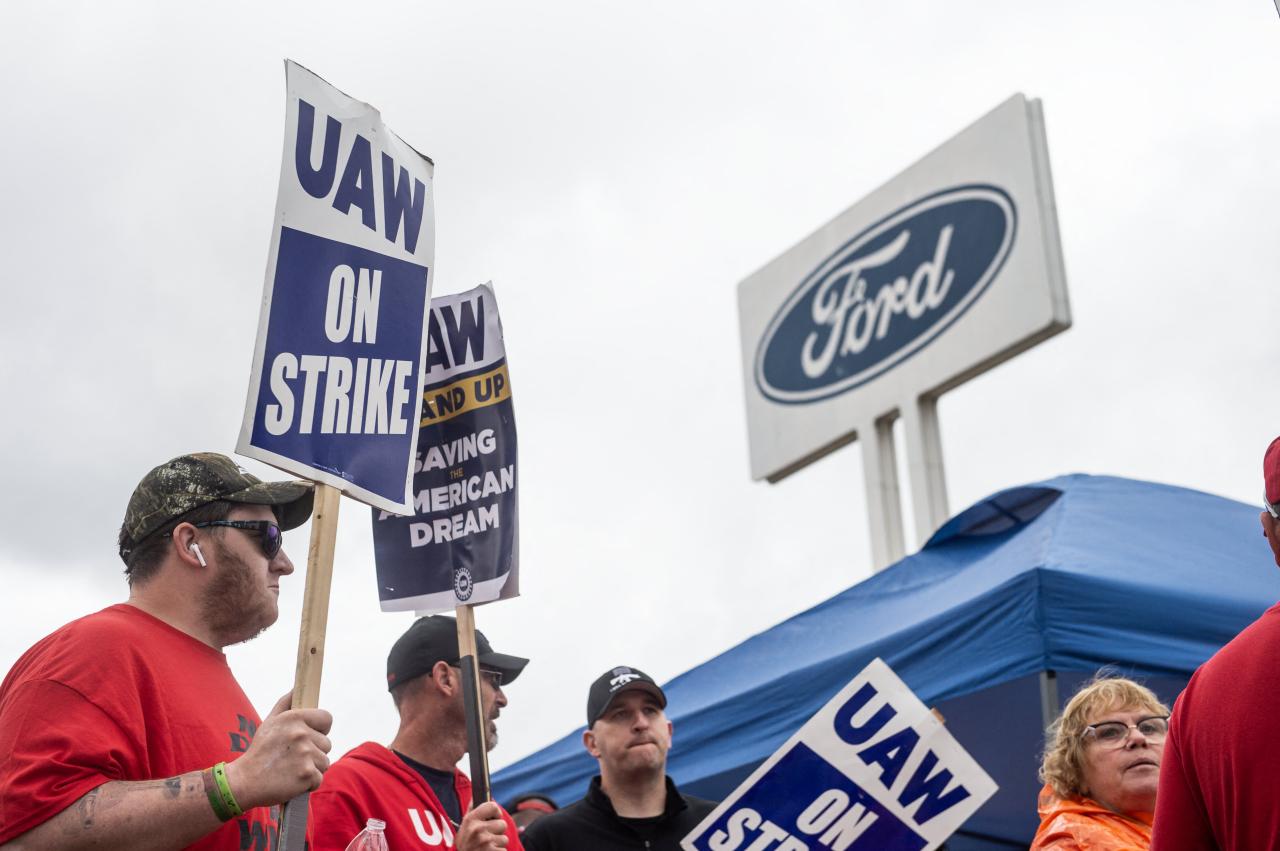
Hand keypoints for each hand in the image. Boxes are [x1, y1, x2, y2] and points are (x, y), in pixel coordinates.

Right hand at [224, 693, 332, 809]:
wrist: (244, 781)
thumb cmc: (260, 751)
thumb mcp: (269, 722)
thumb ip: (285, 703)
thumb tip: (297, 688)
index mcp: (294, 718)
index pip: (327, 718)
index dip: (321, 728)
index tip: (312, 736)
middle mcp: (301, 734)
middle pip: (327, 743)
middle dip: (314, 752)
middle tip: (293, 757)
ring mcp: (305, 754)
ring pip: (324, 761)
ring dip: (312, 768)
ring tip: (292, 769)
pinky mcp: (307, 774)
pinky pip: (319, 778)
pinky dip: (308, 783)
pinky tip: (292, 781)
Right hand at [456, 801, 509, 850]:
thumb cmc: (465, 843)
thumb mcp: (464, 826)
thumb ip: (471, 810)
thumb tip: (475, 795)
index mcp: (471, 819)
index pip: (493, 806)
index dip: (496, 813)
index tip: (493, 818)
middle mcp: (477, 829)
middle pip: (502, 824)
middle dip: (497, 831)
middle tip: (487, 837)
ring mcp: (485, 842)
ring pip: (504, 838)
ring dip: (498, 843)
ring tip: (487, 847)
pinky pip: (504, 850)